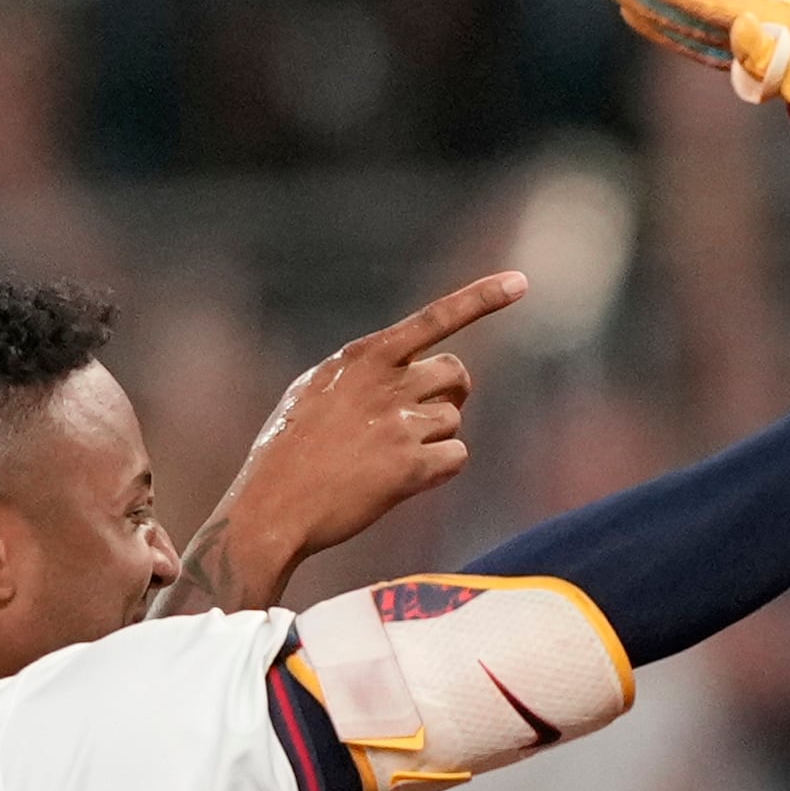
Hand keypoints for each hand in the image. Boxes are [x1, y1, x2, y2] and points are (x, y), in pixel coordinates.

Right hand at [165, 273, 526, 616]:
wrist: (269, 509)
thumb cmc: (287, 454)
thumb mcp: (313, 392)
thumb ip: (360, 374)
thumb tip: (404, 368)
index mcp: (360, 358)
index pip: (431, 319)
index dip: (480, 299)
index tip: (520, 282)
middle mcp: (384, 382)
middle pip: (456, 373)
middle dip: (452, 394)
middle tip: (425, 417)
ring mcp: (398, 422)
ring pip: (454, 419)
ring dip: (433, 440)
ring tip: (387, 459)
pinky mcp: (409, 464)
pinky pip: (457, 457)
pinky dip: (439, 471)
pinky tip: (403, 480)